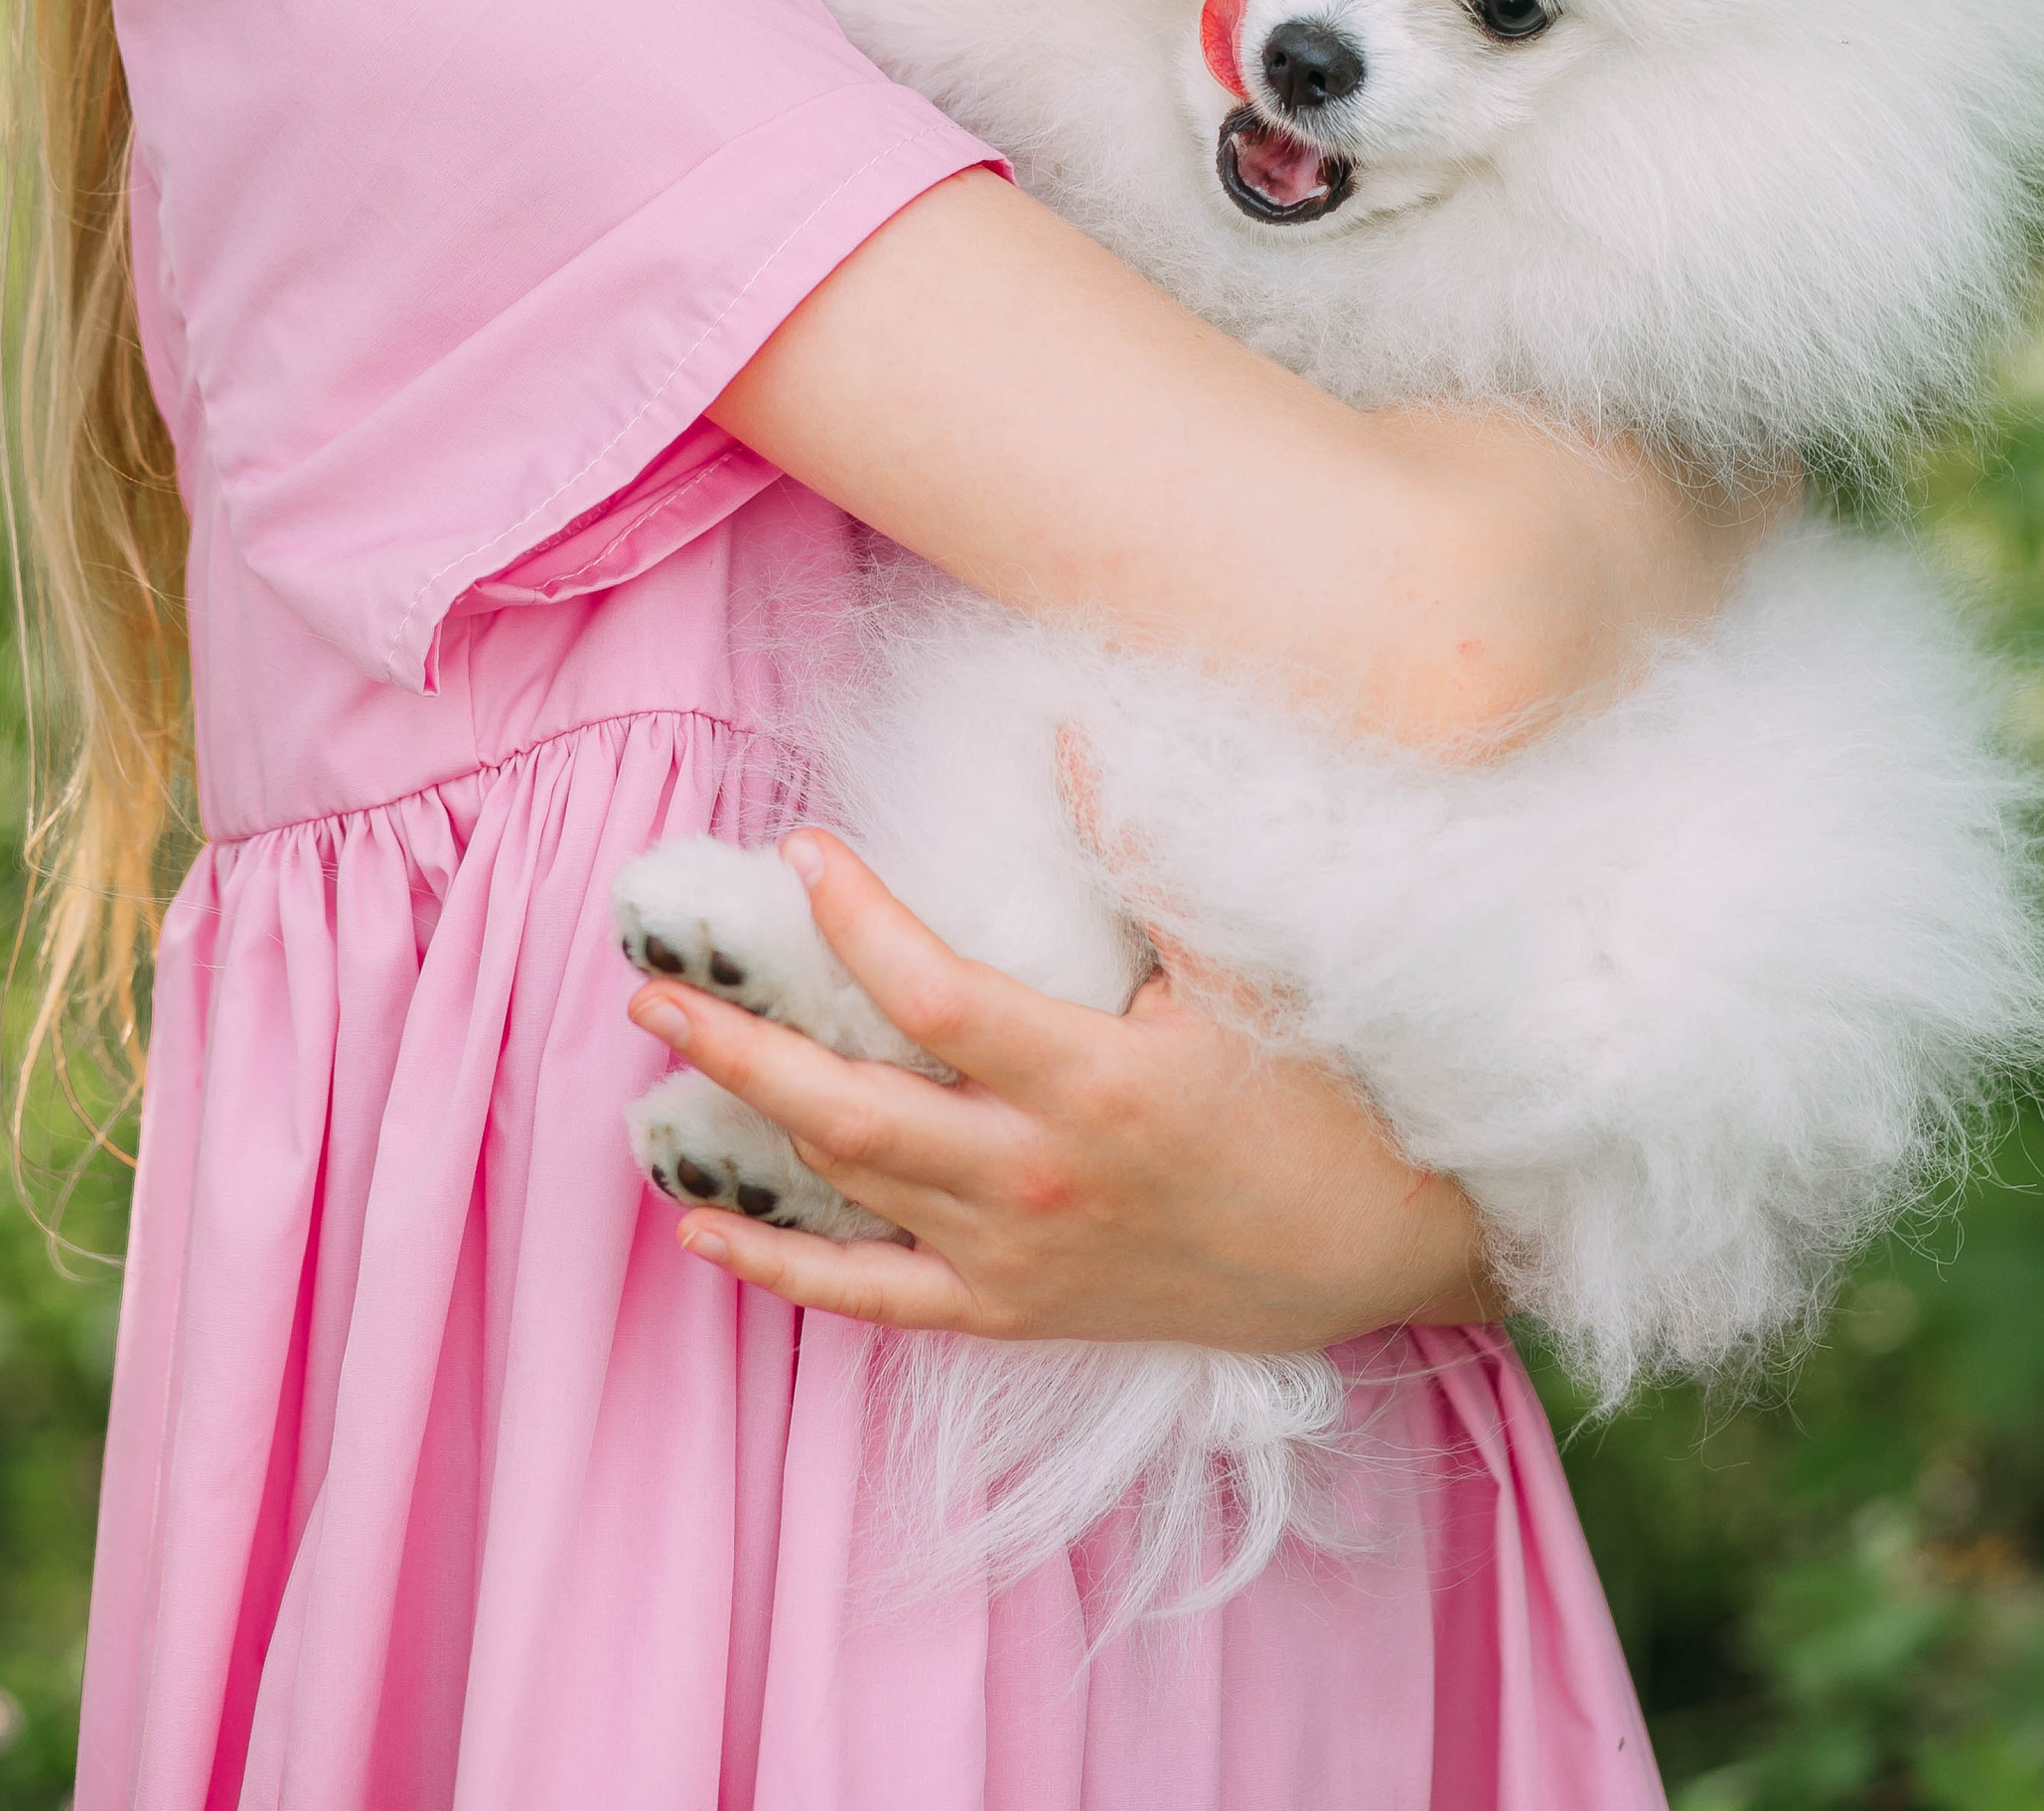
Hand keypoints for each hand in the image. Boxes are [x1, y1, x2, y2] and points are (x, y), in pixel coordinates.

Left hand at [628, 830, 1497, 1344]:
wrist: (1389, 1250)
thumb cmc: (1327, 1097)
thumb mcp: (1252, 965)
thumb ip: (1147, 851)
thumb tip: (1071, 730)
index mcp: (1095, 1084)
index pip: (934, 996)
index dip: (854, 920)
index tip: (799, 848)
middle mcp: (1037, 1183)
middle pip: (848, 1109)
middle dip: (739, 1044)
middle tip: (654, 987)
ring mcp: (1018, 1261)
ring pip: (845, 1195)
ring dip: (744, 1126)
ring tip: (663, 1058)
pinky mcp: (1017, 1312)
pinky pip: (873, 1303)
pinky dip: (782, 1272)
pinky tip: (704, 1232)